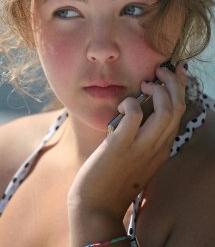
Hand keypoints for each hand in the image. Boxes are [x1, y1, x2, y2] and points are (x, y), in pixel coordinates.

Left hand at [67, 62, 186, 244]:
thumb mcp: (136, 157)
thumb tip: (139, 108)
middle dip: (172, 82)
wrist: (96, 206)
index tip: (175, 71)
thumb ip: (142, 136)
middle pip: (177, 108)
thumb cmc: (112, 177)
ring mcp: (140, 148)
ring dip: (158, 90)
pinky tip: (121, 103)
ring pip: (165, 111)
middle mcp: (157, 147)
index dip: (179, 87)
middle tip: (159, 70)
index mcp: (162, 148)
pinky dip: (130, 103)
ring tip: (144, 83)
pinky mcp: (120, 147)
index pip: (180, 112)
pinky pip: (134, 117)